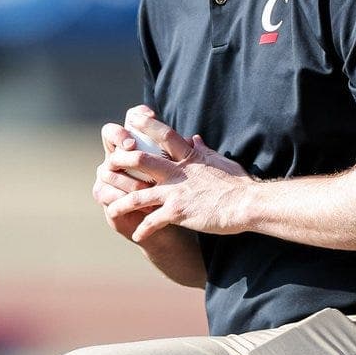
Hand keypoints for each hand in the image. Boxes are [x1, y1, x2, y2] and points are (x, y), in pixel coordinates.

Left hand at [105, 107, 251, 243]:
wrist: (246, 204)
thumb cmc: (238, 183)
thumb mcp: (220, 161)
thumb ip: (203, 150)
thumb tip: (193, 138)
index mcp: (188, 156)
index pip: (163, 134)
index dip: (146, 125)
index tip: (132, 119)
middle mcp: (177, 171)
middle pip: (139, 159)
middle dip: (120, 161)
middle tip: (109, 165)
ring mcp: (175, 192)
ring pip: (137, 194)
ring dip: (120, 203)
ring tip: (110, 208)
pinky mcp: (177, 212)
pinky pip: (152, 221)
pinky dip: (142, 229)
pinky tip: (136, 235)